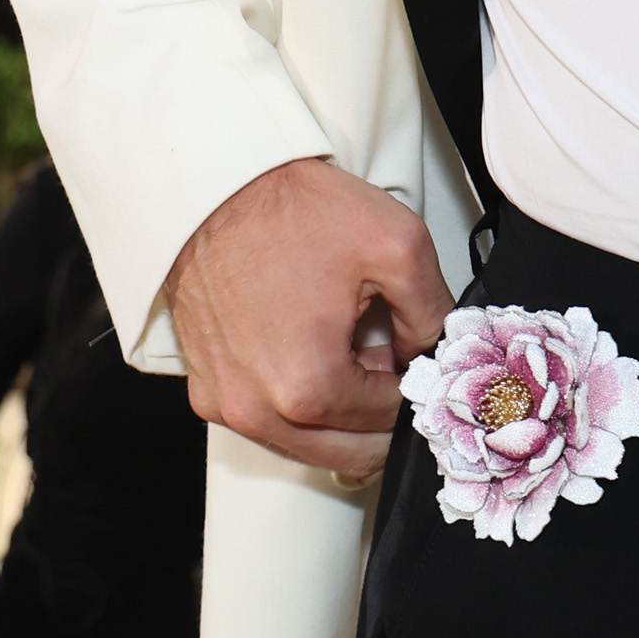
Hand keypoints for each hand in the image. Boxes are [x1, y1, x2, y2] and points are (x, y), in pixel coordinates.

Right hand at [166, 157, 453, 473]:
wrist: (216, 184)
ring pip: (310, 446)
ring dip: (341, 414)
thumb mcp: (397, 246)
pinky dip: (299, 405)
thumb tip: (432, 352)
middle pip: (351, 453)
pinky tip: (311, 353)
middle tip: (390, 361)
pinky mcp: (205, 390)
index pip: (388, 423)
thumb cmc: (291, 208)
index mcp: (308, 386)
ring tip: (351, 350)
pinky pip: (269, 425)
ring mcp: (225, 405)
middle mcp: (258, 410)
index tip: (414, 356)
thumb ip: (433, 314)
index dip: (413, 387)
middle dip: (380, 414)